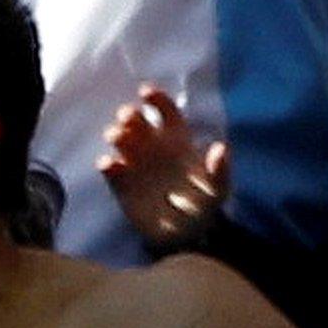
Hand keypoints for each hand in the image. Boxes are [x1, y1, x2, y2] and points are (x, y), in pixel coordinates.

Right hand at [96, 85, 228, 250]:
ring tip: (117, 137)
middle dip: (128, 114)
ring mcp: (136, 163)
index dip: (155, 98)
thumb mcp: (219, 188)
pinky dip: (108, 164)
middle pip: (136, 120)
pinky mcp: (122, 184)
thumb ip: (219, 169)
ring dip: (116, 134)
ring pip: (120, 140)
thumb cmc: (205, 204)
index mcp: (176, 139)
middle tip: (126, 116)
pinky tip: (110, 165)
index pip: (164, 110)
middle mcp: (153, 146)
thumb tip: (220, 148)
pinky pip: (110, 169)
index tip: (145, 93)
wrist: (186, 235)